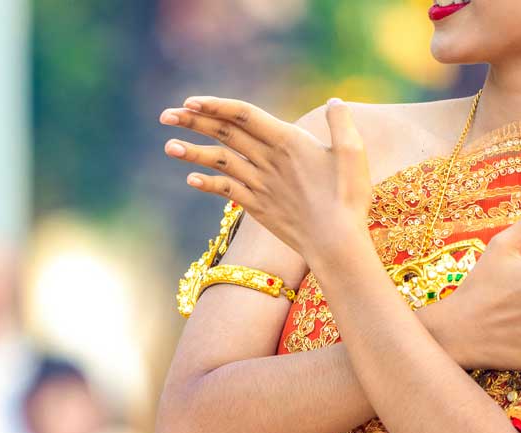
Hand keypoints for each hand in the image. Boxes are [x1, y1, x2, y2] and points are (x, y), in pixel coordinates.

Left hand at [160, 96, 371, 261]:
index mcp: (289, 142)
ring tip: (167, 145)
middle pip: (225, 134)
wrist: (336, 244)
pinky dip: (208, 185)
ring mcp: (260, 185)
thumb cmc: (349, 198)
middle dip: (194, 122)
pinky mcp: (258, 207)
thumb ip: (342, 124)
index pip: (244, 115)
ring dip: (192, 152)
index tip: (191, 101)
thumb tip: (335, 101)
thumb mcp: (354, 154)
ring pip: (220, 162)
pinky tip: (190, 179)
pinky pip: (227, 192)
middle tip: (166, 114)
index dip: (216, 105)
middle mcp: (269, 161)